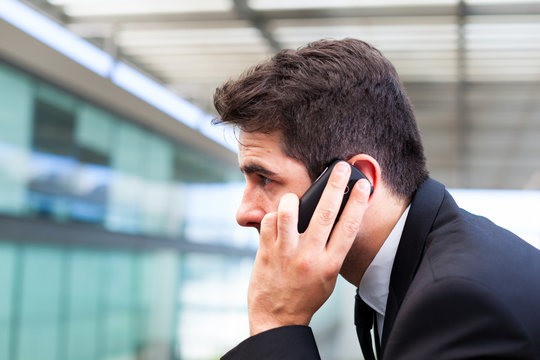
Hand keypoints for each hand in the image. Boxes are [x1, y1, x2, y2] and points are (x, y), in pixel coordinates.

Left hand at [247, 161, 371, 334]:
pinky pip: (270, 221)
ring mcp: (286, 253)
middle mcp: (309, 257)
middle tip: (340, 167)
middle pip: (325, 213)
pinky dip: (275, 216)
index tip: (362, 185)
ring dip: (293, 201)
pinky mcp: (266, 251)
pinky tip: (278, 222)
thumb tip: (336, 217)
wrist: (277, 318)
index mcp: (330, 264)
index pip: (349, 227)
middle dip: (335, 186)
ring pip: (289, 212)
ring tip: (295, 201)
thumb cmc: (306, 295)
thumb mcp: (328, 276)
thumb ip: (332, 250)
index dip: (358, 202)